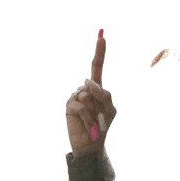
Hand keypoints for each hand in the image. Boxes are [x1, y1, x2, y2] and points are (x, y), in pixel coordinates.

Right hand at [65, 32, 115, 153]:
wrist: (90, 144)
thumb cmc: (102, 126)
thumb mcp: (110, 109)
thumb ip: (104, 94)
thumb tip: (87, 82)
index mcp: (96, 88)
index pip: (97, 67)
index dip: (99, 52)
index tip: (102, 36)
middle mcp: (84, 89)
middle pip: (95, 85)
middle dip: (100, 102)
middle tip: (99, 116)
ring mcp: (75, 96)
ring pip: (87, 95)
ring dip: (94, 111)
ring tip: (92, 121)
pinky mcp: (69, 105)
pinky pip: (81, 106)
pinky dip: (87, 117)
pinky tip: (87, 125)